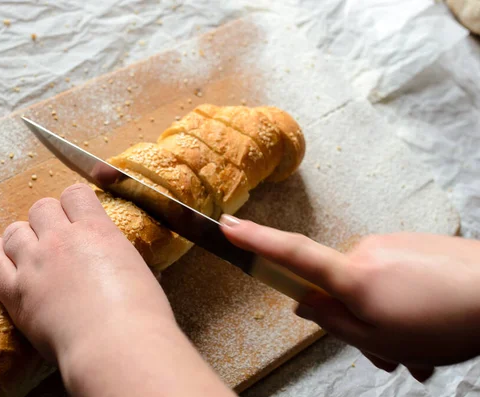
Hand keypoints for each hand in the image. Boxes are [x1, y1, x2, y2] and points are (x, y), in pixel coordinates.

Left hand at [0, 183, 174, 362]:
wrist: (114, 344)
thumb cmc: (139, 313)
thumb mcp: (138, 271)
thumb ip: (120, 258)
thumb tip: (123, 264)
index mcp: (96, 230)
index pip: (75, 195)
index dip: (74, 202)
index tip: (75, 213)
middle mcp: (61, 239)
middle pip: (42, 208)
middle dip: (47, 218)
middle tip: (54, 234)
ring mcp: (34, 265)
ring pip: (14, 232)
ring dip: (21, 235)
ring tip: (26, 244)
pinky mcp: (16, 293)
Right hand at [221, 215, 479, 380]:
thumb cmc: (445, 320)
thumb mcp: (381, 337)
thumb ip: (333, 321)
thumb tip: (302, 304)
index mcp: (352, 275)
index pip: (292, 254)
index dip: (257, 241)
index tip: (228, 225)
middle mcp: (366, 251)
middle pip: (336, 286)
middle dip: (355, 321)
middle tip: (389, 352)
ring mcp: (391, 245)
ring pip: (368, 287)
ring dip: (385, 319)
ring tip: (419, 346)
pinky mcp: (413, 244)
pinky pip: (392, 277)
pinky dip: (402, 303)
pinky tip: (431, 326)